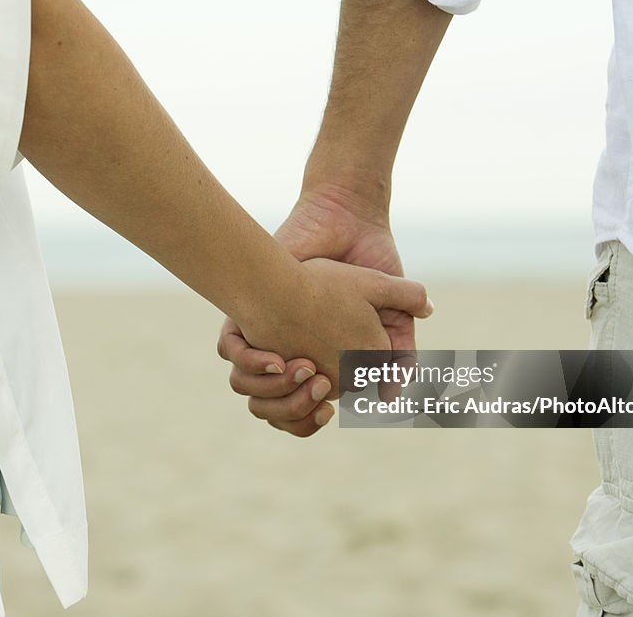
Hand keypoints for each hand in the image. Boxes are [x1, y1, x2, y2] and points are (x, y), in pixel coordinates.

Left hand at [218, 185, 429, 436]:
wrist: (344, 219)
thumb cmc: (370, 258)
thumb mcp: (391, 306)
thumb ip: (400, 346)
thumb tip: (393, 394)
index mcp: (326, 351)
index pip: (312, 402)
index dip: (316, 413)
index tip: (331, 407)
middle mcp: (293, 346)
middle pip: (278, 403)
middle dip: (296, 409)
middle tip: (320, 398)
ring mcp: (267, 331)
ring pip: (253, 387)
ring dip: (275, 393)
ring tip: (305, 374)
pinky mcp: (247, 311)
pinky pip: (232, 351)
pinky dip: (249, 363)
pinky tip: (276, 359)